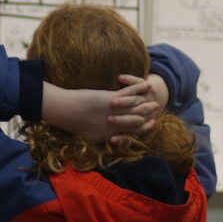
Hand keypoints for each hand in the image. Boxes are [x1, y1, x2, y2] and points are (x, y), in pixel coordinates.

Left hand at [42, 77, 160, 143]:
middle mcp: (117, 124)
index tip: (150, 124)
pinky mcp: (112, 99)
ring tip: (155, 98)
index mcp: (111, 134)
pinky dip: (140, 88)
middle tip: (156, 109)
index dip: (144, 128)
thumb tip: (103, 137)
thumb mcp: (88, 135)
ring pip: (137, 107)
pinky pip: (130, 93)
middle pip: (139, 120)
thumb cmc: (72, 123)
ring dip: (147, 102)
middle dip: (149, 114)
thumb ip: (99, 136)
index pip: (133, 132)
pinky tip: (147, 84)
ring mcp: (116, 111)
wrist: (65, 112)